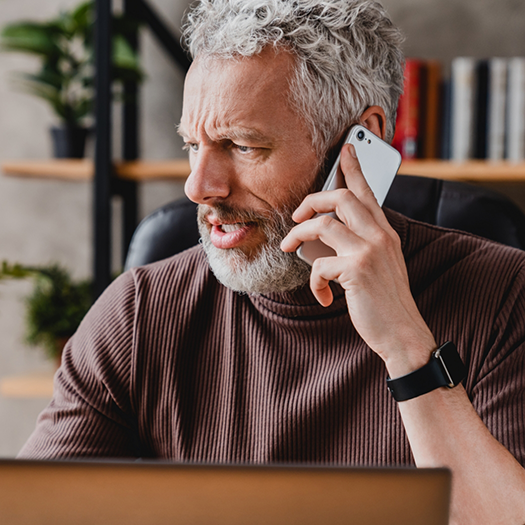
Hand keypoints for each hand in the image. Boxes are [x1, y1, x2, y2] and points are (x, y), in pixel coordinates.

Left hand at [281, 144, 435, 374]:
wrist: (402, 332)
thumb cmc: (385, 300)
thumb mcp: (380, 265)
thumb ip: (361, 244)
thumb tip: (325, 235)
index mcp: (385, 231)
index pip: (367, 191)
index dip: (354, 168)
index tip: (346, 148)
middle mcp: (380, 235)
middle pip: (340, 198)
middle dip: (310, 201)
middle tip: (296, 216)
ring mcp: (369, 250)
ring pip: (322, 225)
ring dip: (298, 236)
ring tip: (290, 248)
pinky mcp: (357, 270)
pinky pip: (319, 264)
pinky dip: (314, 281)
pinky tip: (323, 295)